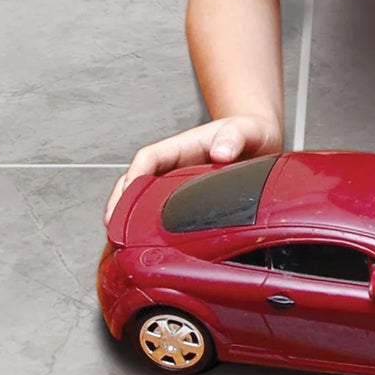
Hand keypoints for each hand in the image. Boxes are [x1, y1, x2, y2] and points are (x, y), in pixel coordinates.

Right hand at [105, 113, 281, 227]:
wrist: (263, 141)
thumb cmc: (251, 133)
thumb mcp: (249, 130)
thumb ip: (235, 137)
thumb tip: (220, 152)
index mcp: (183, 147)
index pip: (149, 158)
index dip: (134, 175)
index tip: (125, 194)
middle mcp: (176, 166)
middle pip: (136, 182)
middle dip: (120, 203)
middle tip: (112, 226)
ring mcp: (178, 185)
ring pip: (144, 200)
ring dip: (129, 218)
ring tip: (120, 241)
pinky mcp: (188, 202)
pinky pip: (163, 213)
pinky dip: (149, 227)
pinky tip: (145, 245)